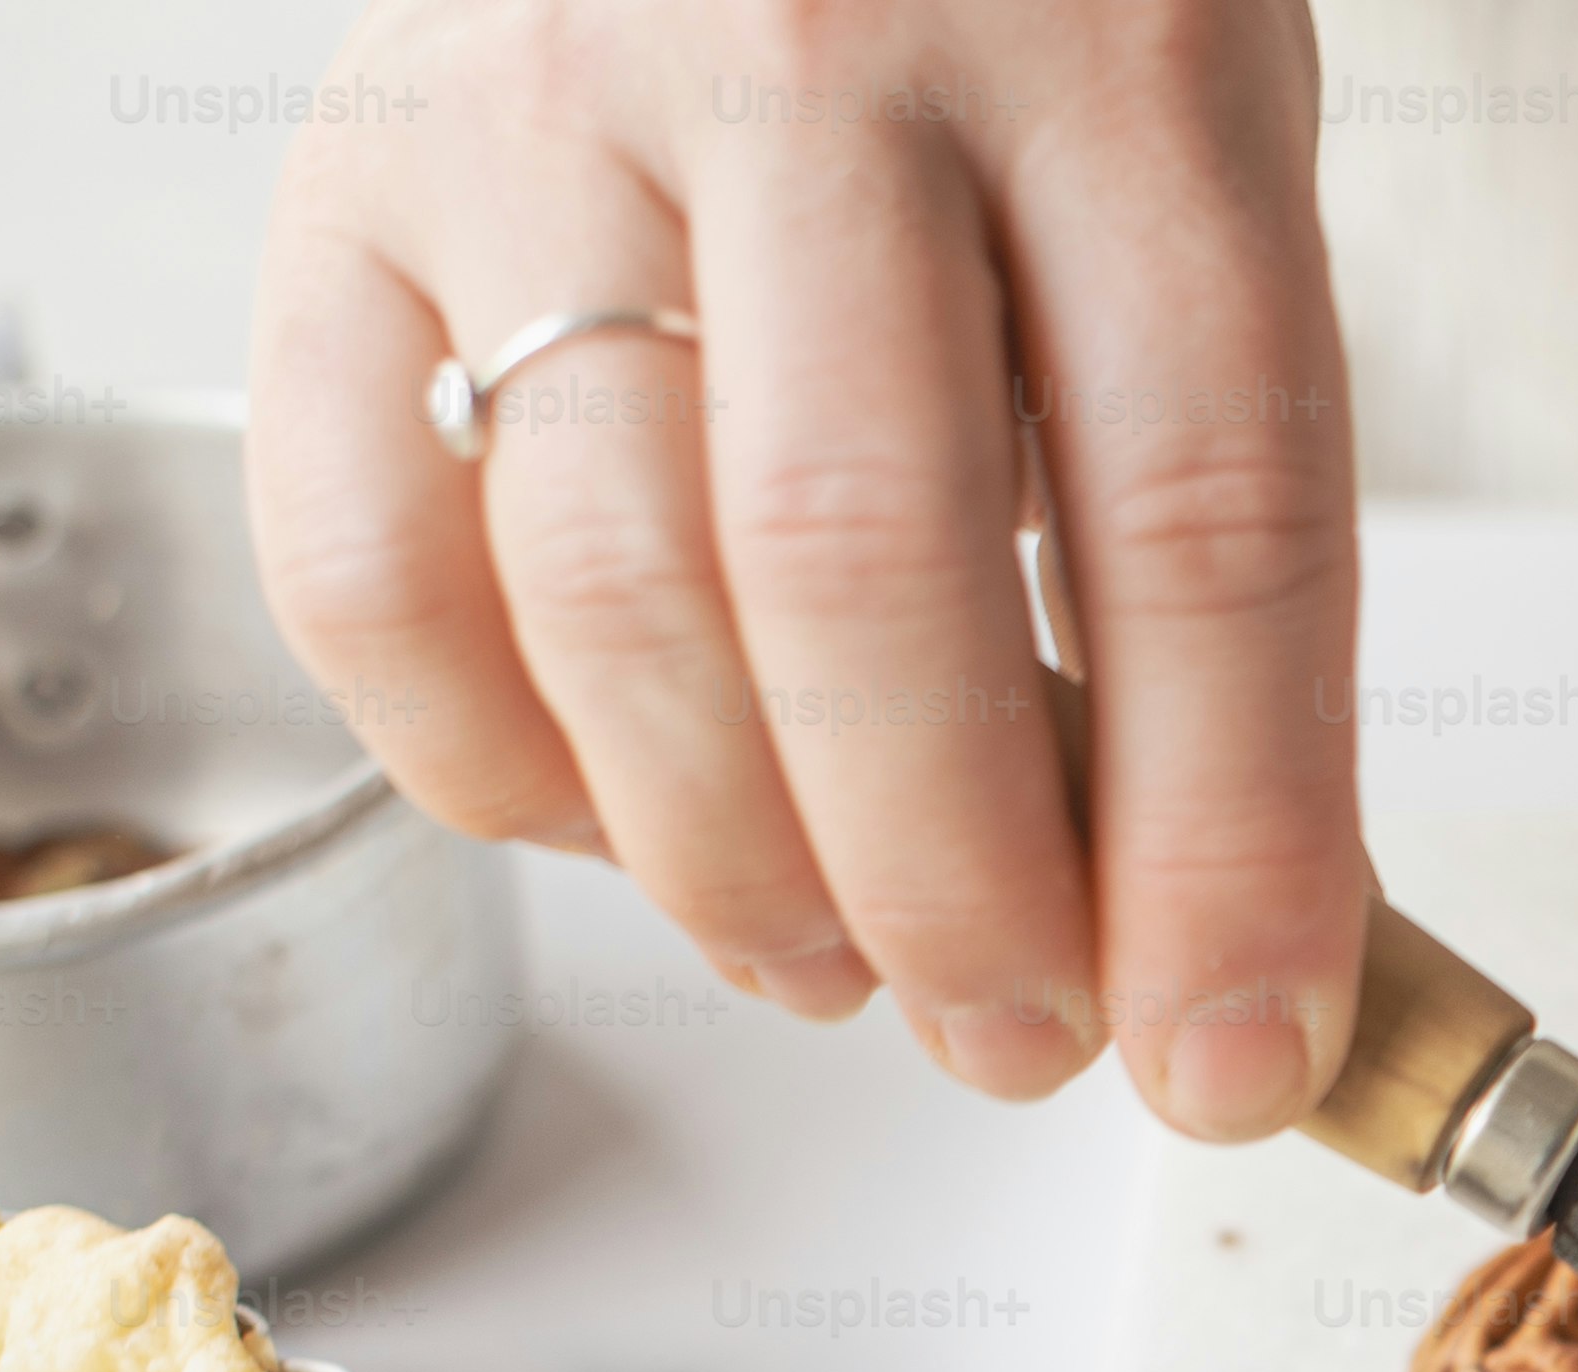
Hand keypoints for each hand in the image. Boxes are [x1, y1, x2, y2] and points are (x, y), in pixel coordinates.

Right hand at [250, 0, 1365, 1131]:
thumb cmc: (1022, 13)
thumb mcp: (1197, 180)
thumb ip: (1205, 515)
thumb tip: (1209, 933)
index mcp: (1117, 59)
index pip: (1205, 517)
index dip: (1225, 844)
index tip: (1237, 1061)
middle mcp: (812, 49)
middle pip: (868, 570)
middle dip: (958, 894)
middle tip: (1021, 1040)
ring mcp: (543, 104)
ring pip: (613, 590)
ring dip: (737, 868)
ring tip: (840, 963)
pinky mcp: (340, 172)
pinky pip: (363, 560)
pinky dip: (492, 768)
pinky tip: (615, 825)